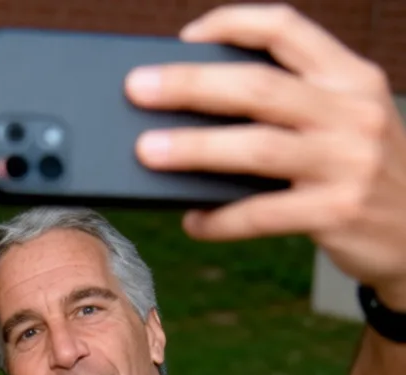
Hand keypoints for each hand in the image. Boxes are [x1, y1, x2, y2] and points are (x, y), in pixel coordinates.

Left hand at [125, 5, 405, 306]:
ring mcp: (347, 163)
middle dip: (190, 85)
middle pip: (257, 87)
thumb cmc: (366, 176)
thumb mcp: (350, 124)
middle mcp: (352, 112)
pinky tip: (194, 221)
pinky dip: (221, 219)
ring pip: (255, 148)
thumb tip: (202, 115)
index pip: (286, 28)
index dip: (230, 24)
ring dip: (193, 149)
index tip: (184, 38)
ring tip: (146, 152)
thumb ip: (297, 109)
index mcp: (351, 78)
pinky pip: (263, 214)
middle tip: (138, 90)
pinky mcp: (337, 213)